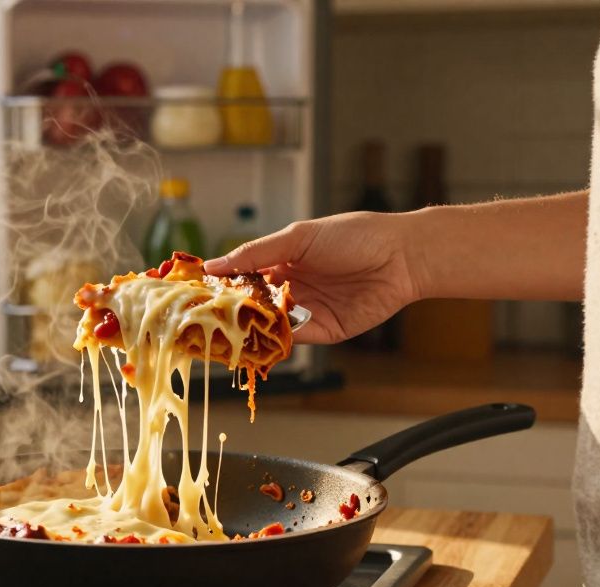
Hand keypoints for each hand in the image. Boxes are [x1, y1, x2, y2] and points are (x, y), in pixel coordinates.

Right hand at [205, 211, 423, 343]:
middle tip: (206, 316)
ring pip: (269, 323)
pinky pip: (294, 337)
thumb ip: (256, 253)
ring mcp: (307, 310)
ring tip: (227, 328)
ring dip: (251, 326)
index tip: (197, 291)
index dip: (222, 283)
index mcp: (283, 260)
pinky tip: (260, 335)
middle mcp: (292, 287)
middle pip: (253, 303)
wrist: (402, 256)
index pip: (243, 275)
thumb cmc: (355, 235)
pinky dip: (276, 338)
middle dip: (231, 310)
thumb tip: (215, 264)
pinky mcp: (325, 331)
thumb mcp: (298, 237)